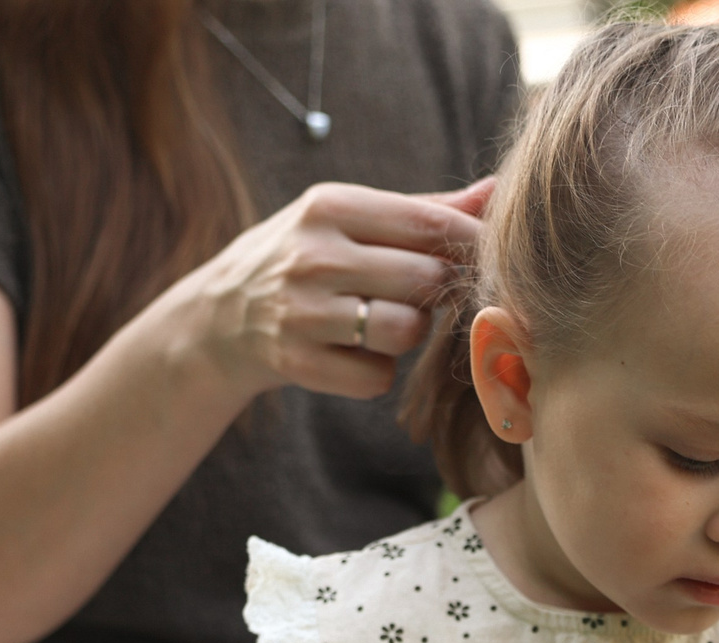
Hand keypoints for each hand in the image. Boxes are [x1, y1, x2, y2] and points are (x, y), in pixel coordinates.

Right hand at [190, 179, 490, 400]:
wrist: (221, 317)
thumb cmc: (304, 258)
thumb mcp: (347, 218)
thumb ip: (422, 209)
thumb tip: (496, 190)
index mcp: (329, 207)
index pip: (428, 223)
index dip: (471, 243)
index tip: (486, 258)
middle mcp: (313, 256)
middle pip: (425, 280)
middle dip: (437, 293)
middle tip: (424, 295)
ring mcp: (302, 312)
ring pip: (405, 332)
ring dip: (409, 334)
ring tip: (385, 322)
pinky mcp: (297, 363)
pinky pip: (376, 377)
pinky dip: (375, 372)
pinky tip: (353, 354)